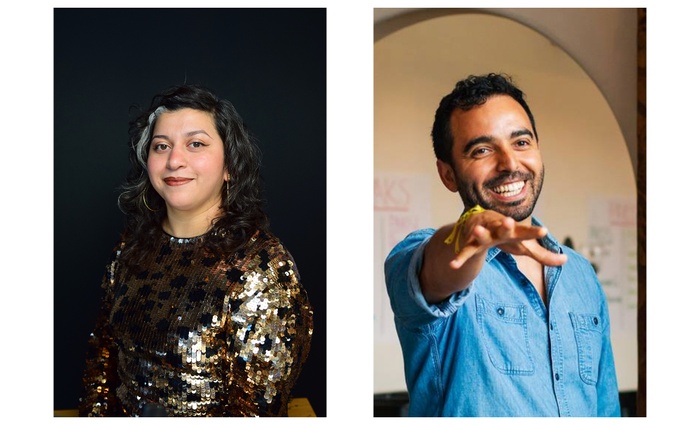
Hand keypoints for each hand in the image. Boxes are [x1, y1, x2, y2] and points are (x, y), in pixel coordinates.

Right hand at [448, 210, 567, 268]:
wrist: (479, 223)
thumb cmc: (506, 236)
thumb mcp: (525, 246)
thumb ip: (544, 255)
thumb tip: (566, 261)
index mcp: (513, 231)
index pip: (525, 231)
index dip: (534, 231)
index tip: (544, 231)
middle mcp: (497, 229)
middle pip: (502, 227)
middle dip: (504, 224)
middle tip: (508, 221)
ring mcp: (482, 234)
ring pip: (480, 234)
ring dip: (479, 232)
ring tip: (477, 231)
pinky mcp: (470, 243)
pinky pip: (465, 251)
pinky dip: (460, 258)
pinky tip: (454, 266)